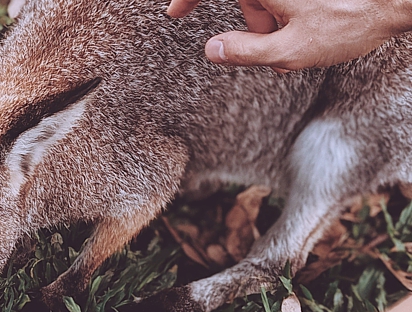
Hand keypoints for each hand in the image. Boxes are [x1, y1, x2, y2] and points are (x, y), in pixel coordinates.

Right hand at [168, 0, 411, 70]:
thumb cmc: (351, 20)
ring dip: (277, 16)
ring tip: (306, 35)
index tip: (176, 13)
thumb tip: (213, 49)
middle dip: (254, 21)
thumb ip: (245, 52)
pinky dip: (290, 8)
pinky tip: (314, 21)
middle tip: (277, 43)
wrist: (399, 1)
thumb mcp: (291, 51)